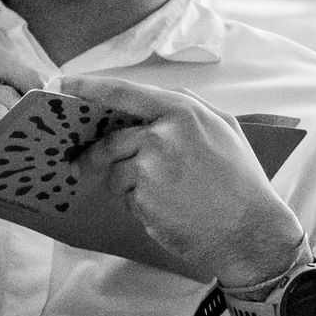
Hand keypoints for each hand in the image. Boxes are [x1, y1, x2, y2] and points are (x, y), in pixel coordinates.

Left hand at [64, 76, 304, 286]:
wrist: (252, 232)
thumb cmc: (241, 181)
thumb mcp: (224, 129)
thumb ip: (188, 108)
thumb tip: (155, 97)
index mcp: (181, 112)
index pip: (123, 93)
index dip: (88, 87)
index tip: (64, 84)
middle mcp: (161, 136)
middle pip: (111, 141)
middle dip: (97, 156)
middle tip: (88, 166)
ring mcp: (150, 169)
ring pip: (116, 172)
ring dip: (128, 185)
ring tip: (165, 195)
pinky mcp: (143, 200)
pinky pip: (126, 198)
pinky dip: (139, 205)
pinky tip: (168, 210)